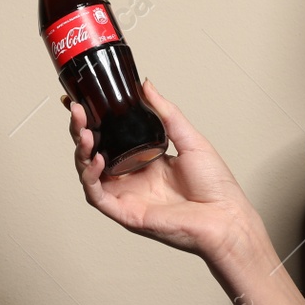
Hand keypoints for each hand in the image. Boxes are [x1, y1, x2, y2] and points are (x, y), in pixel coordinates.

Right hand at [63, 80, 258, 261]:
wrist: (226, 218)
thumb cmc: (215, 186)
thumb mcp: (190, 139)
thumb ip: (166, 113)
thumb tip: (147, 86)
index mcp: (144, 159)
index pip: (109, 136)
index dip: (92, 121)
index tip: (81, 102)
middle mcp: (131, 177)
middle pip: (94, 152)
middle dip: (81, 130)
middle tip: (78, 111)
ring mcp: (126, 195)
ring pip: (89, 173)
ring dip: (81, 151)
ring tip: (84, 132)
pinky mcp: (125, 213)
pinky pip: (97, 196)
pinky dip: (91, 177)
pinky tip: (98, 160)